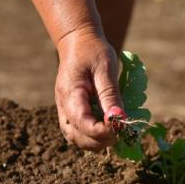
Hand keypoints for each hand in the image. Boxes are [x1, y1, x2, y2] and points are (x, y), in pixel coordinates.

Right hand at [54, 29, 123, 150]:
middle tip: (121, 133)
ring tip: (114, 134)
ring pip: (74, 138)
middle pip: (76, 136)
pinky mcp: (69, 110)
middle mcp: (63, 105)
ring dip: (94, 142)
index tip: (121, 128)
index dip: (101, 131)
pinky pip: (76, 131)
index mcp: (70, 94)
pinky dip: (90, 136)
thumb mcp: (105, 69)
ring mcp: (64, 109)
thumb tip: (119, 119)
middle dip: (99, 140)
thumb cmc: (93, 52)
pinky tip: (105, 130)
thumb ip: (110, 95)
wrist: (78, 42)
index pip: (82, 122)